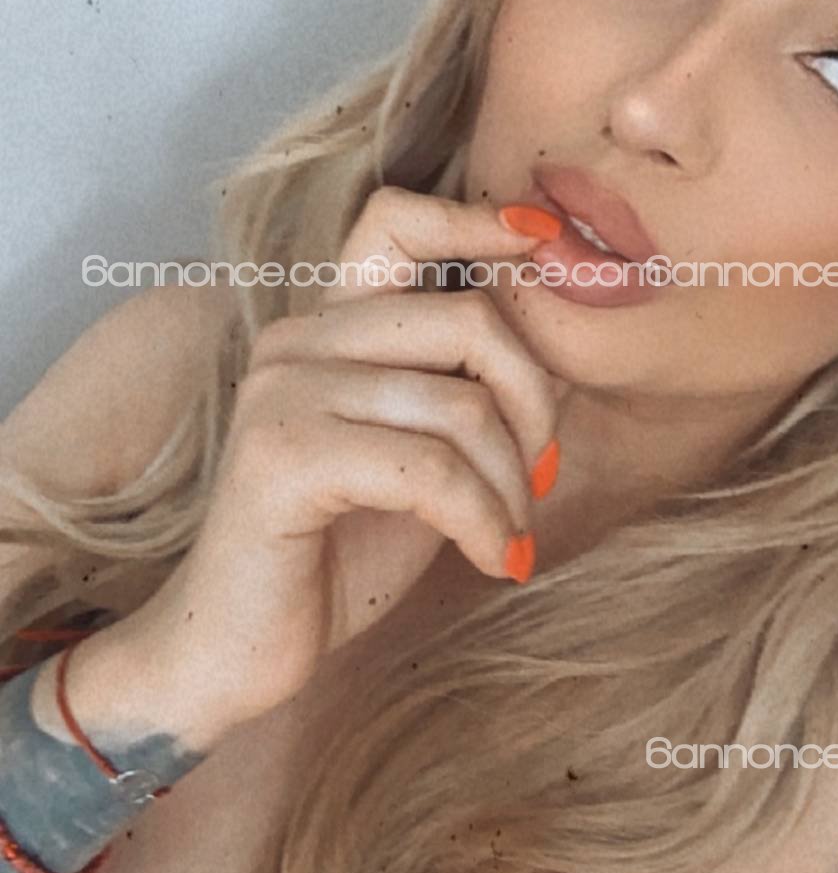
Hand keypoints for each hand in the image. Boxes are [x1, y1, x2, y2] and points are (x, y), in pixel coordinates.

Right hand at [114, 187, 565, 731]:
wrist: (240, 652)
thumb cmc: (338, 554)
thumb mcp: (420, 458)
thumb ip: (466, 394)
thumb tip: (562, 359)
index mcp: (328, 326)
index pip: (395, 222)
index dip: (477, 220)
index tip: (545, 239)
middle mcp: (298, 340)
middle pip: (468, 319)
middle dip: (534, 404)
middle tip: (541, 479)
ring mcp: (283, 392)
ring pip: (461, 404)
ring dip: (512, 485)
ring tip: (511, 537)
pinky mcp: (283, 456)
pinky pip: (430, 470)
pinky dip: (482, 520)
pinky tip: (494, 559)